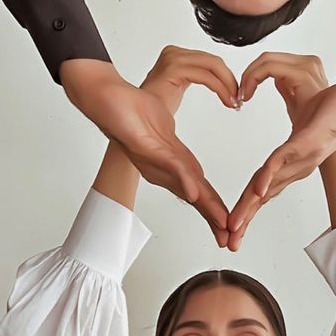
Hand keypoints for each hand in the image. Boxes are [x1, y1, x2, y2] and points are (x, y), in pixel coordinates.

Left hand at [60, 56, 237, 245]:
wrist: (104, 98)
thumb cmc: (131, 113)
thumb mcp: (164, 138)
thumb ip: (178, 158)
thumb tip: (191, 172)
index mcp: (170, 166)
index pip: (199, 190)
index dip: (215, 208)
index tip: (230, 225)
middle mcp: (162, 168)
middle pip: (195, 196)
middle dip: (214, 217)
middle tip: (229, 237)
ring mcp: (153, 160)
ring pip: (186, 186)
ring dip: (204, 205)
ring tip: (221, 221)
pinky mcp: (145, 147)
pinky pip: (169, 165)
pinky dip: (183, 180)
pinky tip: (194, 192)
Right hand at [140, 45, 239, 116]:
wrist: (141, 120)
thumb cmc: (158, 106)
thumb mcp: (182, 84)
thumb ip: (200, 76)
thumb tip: (223, 81)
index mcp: (176, 54)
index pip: (210, 60)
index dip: (227, 77)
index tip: (235, 96)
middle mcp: (173, 52)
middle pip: (214, 61)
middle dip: (230, 80)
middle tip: (239, 99)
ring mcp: (172, 58)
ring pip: (213, 66)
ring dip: (228, 85)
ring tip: (234, 102)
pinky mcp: (173, 69)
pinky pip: (205, 75)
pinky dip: (220, 88)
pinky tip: (226, 100)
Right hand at [226, 52, 335, 250]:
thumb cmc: (331, 103)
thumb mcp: (297, 103)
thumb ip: (280, 99)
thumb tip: (263, 85)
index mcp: (291, 159)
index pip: (261, 186)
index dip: (245, 206)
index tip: (231, 225)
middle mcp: (297, 164)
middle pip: (262, 194)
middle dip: (245, 217)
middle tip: (229, 238)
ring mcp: (304, 156)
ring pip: (270, 183)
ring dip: (252, 204)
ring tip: (236, 222)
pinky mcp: (311, 142)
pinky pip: (284, 159)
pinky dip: (269, 174)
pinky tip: (258, 188)